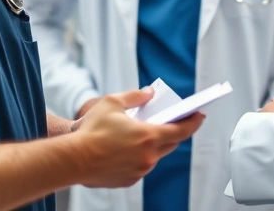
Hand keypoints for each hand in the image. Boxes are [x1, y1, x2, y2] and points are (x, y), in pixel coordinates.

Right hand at [74, 88, 204, 187]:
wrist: (73, 159)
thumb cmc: (91, 131)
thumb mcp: (112, 103)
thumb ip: (135, 96)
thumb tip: (148, 93)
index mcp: (148, 136)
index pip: (181, 130)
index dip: (193, 122)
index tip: (200, 116)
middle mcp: (148, 156)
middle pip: (171, 143)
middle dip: (173, 132)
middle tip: (172, 121)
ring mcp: (140, 170)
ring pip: (155, 155)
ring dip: (154, 144)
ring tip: (143, 133)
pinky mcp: (129, 180)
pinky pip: (141, 166)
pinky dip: (140, 156)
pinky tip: (127, 147)